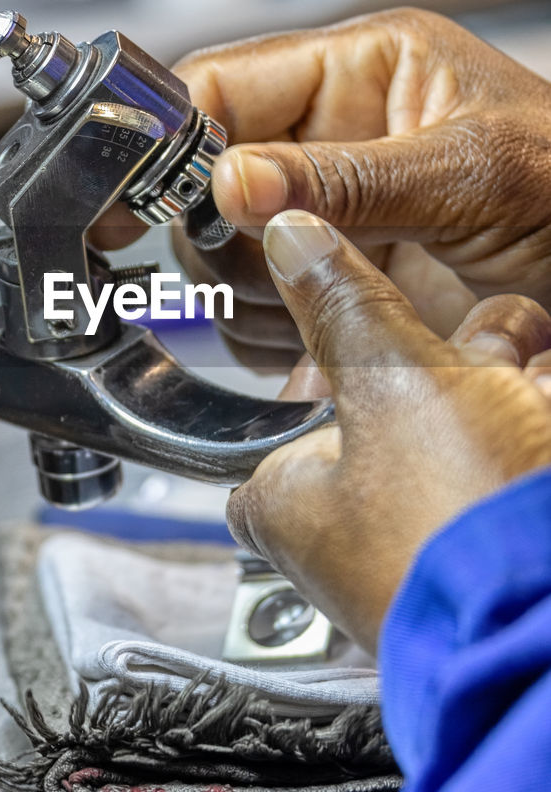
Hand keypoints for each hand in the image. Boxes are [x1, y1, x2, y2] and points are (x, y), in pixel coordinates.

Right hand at [96, 8, 550, 369]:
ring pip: (223, 257)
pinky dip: (274, 339)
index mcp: (361, 72)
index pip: (223, 85)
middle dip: (228, 234)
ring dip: (254, 294)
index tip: (130, 194)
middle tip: (281, 263)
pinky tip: (329, 337)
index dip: (172, 138)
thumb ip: (351, 176)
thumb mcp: (475, 172)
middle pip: (206, 183)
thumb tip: (231, 180)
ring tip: (335, 298)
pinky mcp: (336, 287)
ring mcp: (330, 220)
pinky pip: (259, 316)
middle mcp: (332, 143)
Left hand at [227, 209, 550, 654]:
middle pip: (385, 417)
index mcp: (291, 504)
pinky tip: (547, 401)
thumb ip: (343, 305)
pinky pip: (504, 473)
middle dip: (446, 358)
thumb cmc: (458, 527)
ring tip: (534, 358)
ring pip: (459, 438)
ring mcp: (430, 549)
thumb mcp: (394, 378)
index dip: (310, 372)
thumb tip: (290, 238)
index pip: (268, 432)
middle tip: (489, 331)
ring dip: (502, 384)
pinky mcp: (496, 554)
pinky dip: (528, 425)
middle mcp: (352, 536)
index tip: (345, 328)